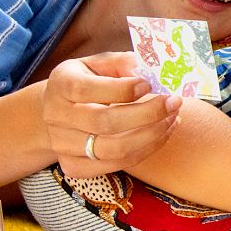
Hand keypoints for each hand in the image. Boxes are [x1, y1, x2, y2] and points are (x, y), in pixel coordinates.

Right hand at [45, 51, 181, 177]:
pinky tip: (162, 134)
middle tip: (174, 103)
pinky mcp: (74, 167)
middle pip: (104, 122)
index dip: (123, 89)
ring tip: (172, 119)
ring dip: (151, 135)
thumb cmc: (87, 82)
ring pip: (113, 149)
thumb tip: (146, 71)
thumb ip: (122, 63)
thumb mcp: (100, 63)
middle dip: (147, 114)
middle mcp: (56, 116)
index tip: (150, 85)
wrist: (59, 111)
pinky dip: (145, 151)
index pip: (87, 90)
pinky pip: (117, 165)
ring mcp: (62, 145)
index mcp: (61, 83)